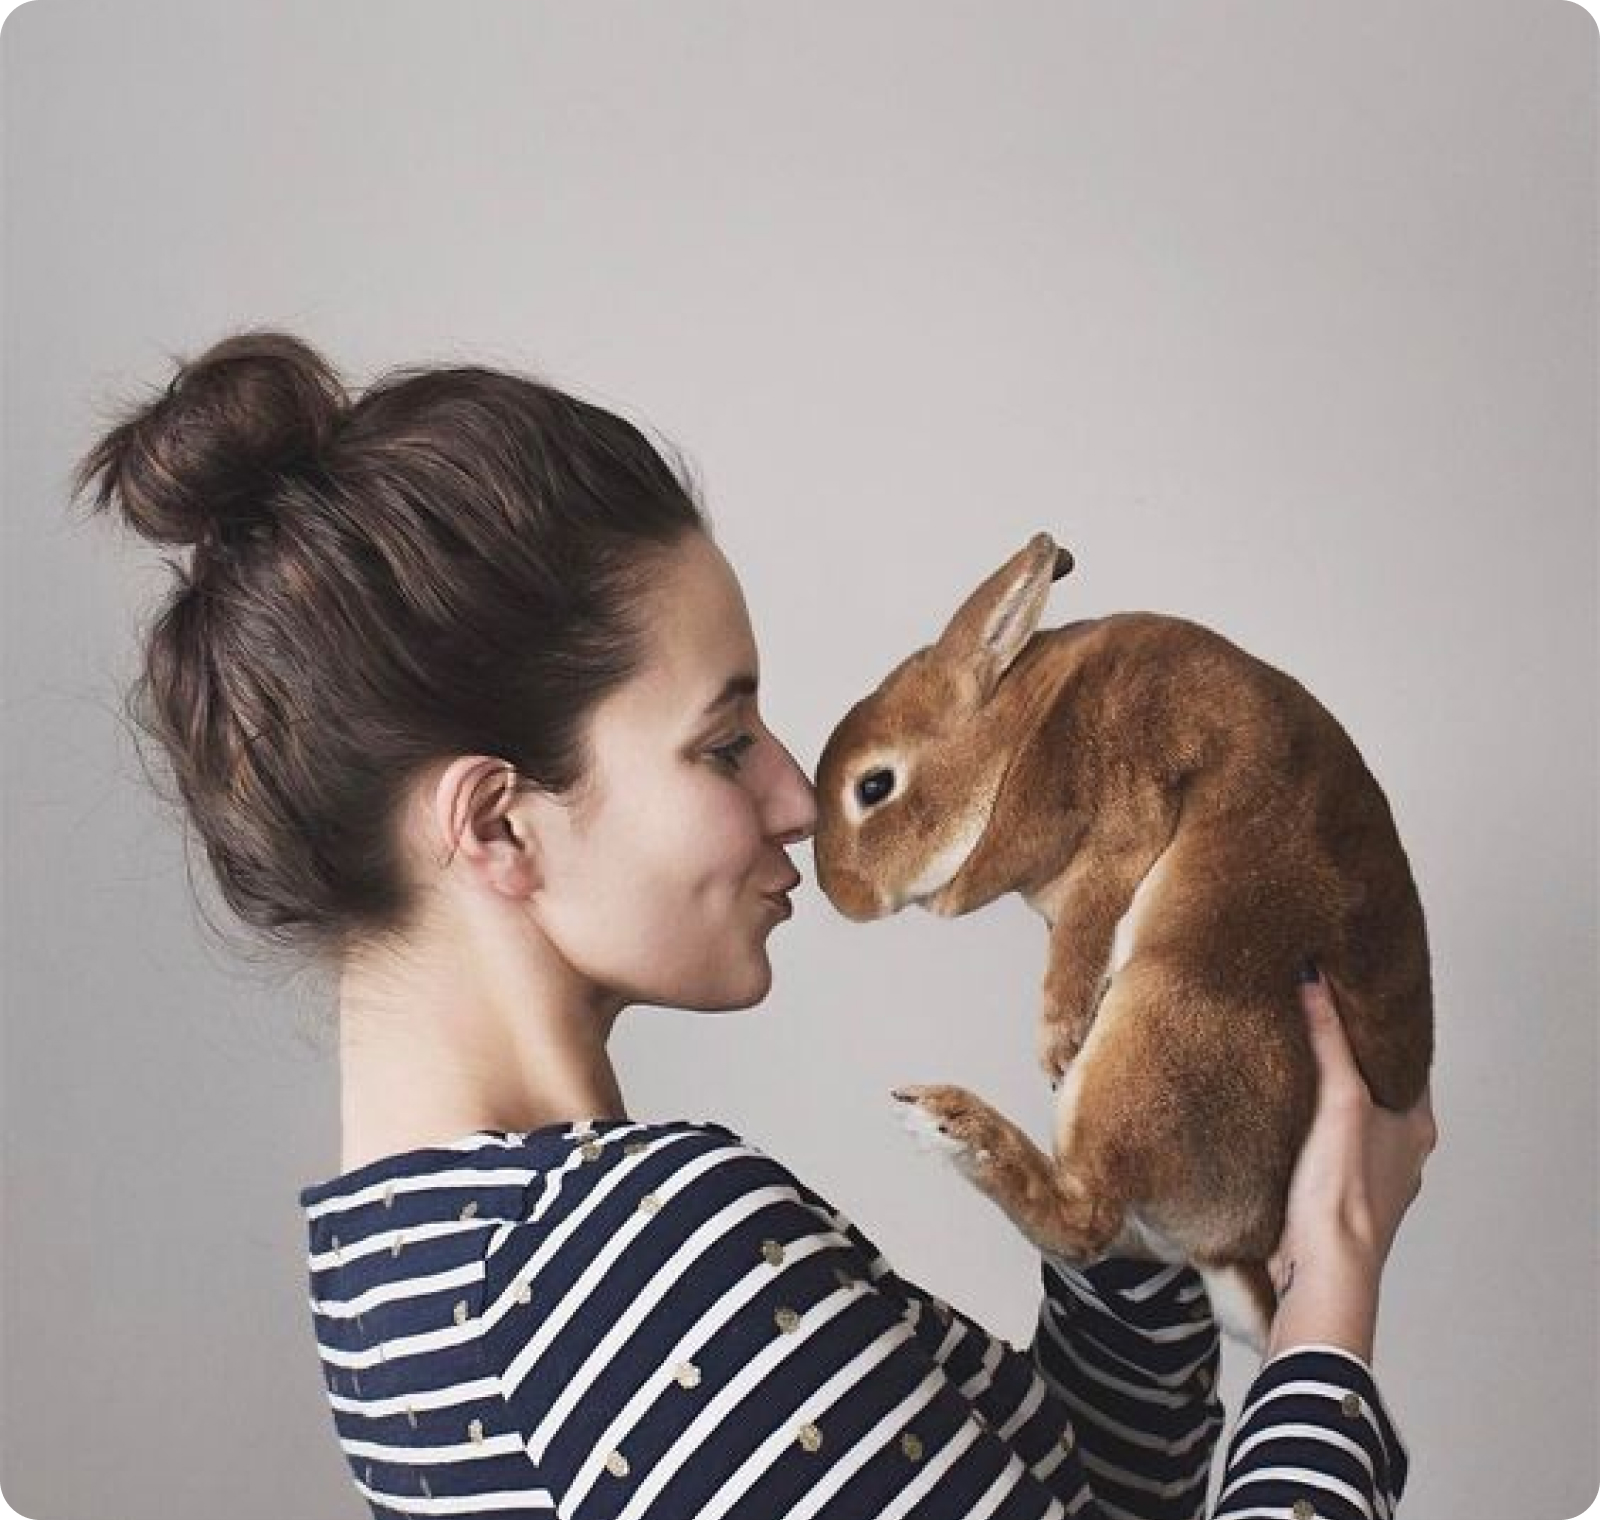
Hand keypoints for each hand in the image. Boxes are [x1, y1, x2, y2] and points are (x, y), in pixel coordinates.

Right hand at [1268, 965, 1438, 1292]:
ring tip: (1293, 1064)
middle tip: (1316, 1021)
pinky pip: (1327, 1149)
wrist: (1321, 1273)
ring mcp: (1370, 1179)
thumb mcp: (1339, 1102)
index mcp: (1416, 1126)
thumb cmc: (1342, 1196)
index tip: (1353, 995)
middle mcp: (1401, 1152)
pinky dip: (1310, 1130)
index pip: (1405, 1059)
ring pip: (1353, 1121)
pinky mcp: (1336, 1198)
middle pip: (1378, 1089)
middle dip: (1350, 1059)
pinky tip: (1283, 1119)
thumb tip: (1314, 981)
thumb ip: (1329, 1042)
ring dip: (1328, 1098)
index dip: (1381, 1026)